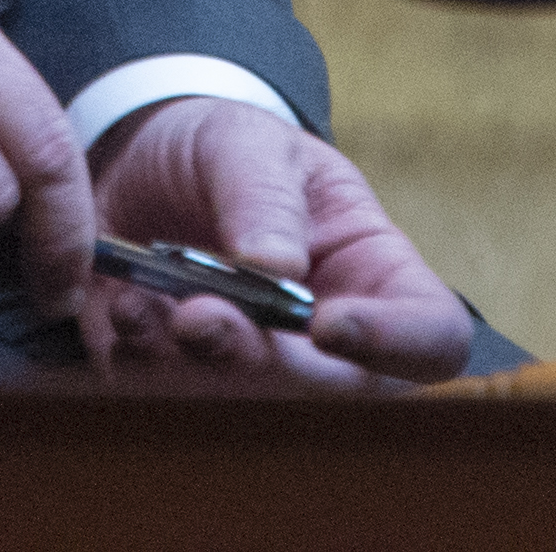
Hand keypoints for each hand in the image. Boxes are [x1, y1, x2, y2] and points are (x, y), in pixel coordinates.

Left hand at [85, 97, 473, 387]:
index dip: (394, 344)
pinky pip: (171, 404)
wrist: (141, 162)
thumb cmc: (224, 148)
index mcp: (375, 277)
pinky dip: (142, 368)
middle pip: (330, 394)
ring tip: (145, 309)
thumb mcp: (247, 142)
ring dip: (190, 372)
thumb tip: (277, 267)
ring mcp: (261, 372)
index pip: (430, 337)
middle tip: (199, 318)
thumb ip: (264, 196)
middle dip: (260, 366)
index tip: (326, 325)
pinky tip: (125, 313)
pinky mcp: (187, 385)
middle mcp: (331, 343)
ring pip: (247, 414)